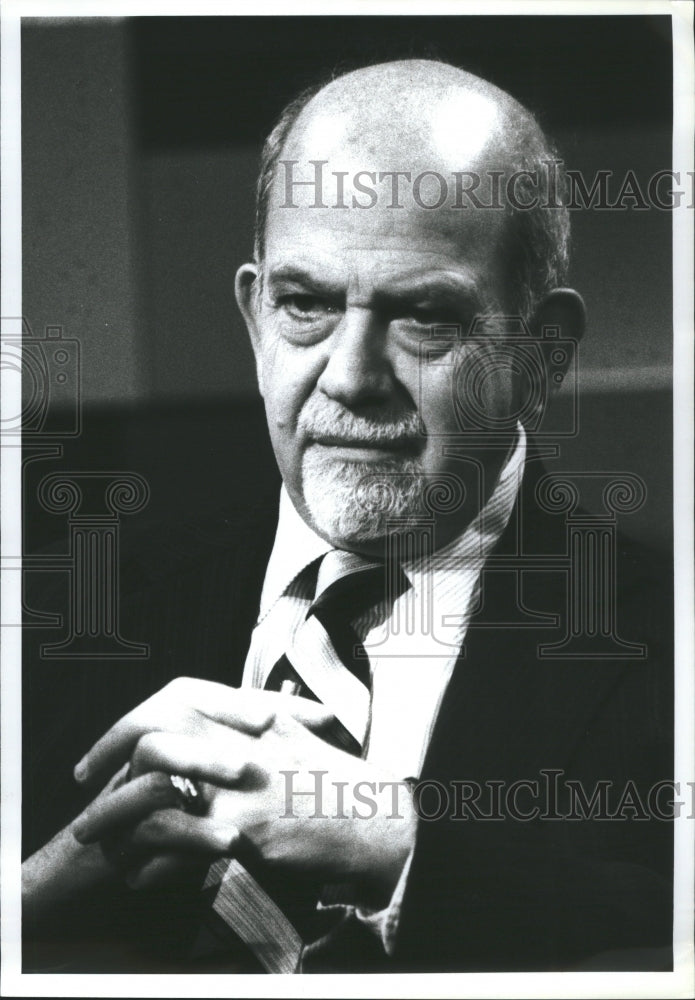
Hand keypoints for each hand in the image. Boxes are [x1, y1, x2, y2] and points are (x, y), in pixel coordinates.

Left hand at [71, 678, 415, 904]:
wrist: (375, 820)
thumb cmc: (336, 780)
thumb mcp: (297, 733)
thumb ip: (256, 720)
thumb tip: (223, 718)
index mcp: (250, 716)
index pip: (172, 700)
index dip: (126, 724)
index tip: (104, 755)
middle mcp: (241, 743)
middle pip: (152, 741)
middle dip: (109, 767)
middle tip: (87, 798)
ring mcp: (242, 787)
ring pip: (156, 795)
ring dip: (119, 822)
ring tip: (101, 842)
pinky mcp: (249, 830)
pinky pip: (180, 848)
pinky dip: (153, 867)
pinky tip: (142, 877)